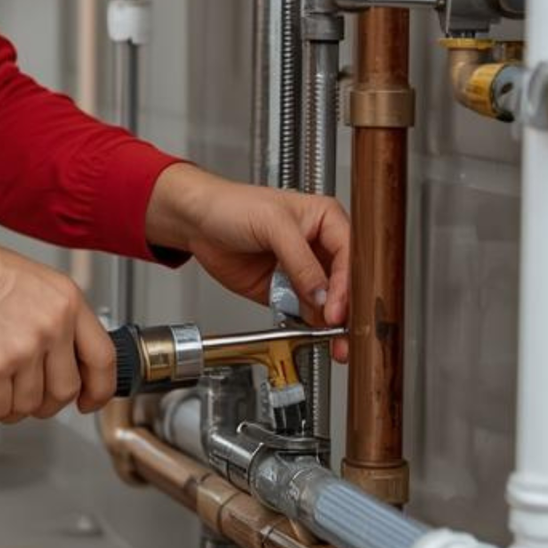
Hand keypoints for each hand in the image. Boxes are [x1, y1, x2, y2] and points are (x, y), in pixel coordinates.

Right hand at [0, 205, 117, 422]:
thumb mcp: (30, 281)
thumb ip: (53, 317)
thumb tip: (62, 355)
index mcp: (66, 301)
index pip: (102, 358)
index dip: (98, 389)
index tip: (89, 400)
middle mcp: (51, 325)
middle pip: (65, 390)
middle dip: (44, 403)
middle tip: (25, 397)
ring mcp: (22, 349)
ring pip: (29, 404)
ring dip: (8, 406)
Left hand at [145, 165, 351, 361]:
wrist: (197, 223)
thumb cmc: (232, 205)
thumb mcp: (272, 225)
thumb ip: (300, 260)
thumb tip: (322, 294)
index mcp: (327, 220)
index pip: (350, 255)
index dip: (347, 283)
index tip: (337, 307)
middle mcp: (320, 246)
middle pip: (346, 282)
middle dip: (347, 308)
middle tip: (343, 331)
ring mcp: (304, 271)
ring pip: (329, 301)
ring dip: (332, 323)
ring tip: (335, 341)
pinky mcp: (285, 290)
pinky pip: (305, 311)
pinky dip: (310, 325)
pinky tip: (315, 333)